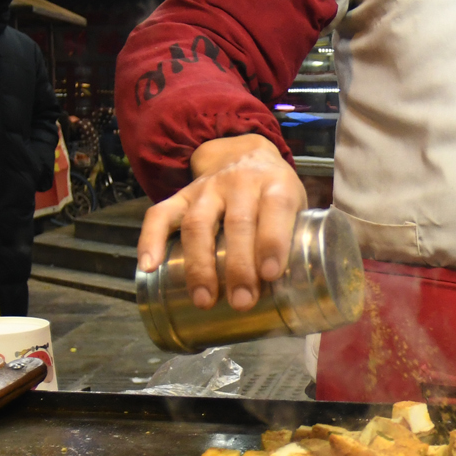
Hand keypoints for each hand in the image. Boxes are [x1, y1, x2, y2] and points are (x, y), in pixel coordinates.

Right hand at [135, 134, 304, 312]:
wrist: (244, 153)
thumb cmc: (275, 193)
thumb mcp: (297, 205)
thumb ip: (300, 240)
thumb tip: (307, 295)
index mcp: (275, 185)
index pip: (274, 209)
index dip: (272, 241)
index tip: (271, 275)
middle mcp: (240, 183)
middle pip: (237, 224)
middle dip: (238, 266)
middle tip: (242, 302)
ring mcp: (207, 189)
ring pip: (198, 223)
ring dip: (200, 264)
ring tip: (204, 299)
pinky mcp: (180, 196)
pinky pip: (160, 214)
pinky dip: (151, 239)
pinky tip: (148, 266)